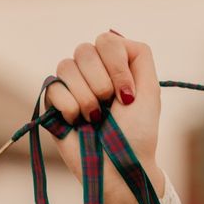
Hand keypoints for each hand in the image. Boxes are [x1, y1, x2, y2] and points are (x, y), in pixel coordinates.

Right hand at [44, 30, 163, 203]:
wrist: (118, 168)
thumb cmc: (137, 135)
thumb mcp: (150, 92)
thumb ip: (140, 57)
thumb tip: (112, 35)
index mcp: (115, 67)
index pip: (107, 41)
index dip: (116, 66)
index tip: (128, 96)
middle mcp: (92, 72)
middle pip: (85, 50)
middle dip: (101, 82)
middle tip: (110, 106)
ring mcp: (71, 86)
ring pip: (67, 66)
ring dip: (86, 97)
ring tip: (95, 118)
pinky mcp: (53, 103)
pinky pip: (53, 87)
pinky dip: (70, 106)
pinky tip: (77, 122)